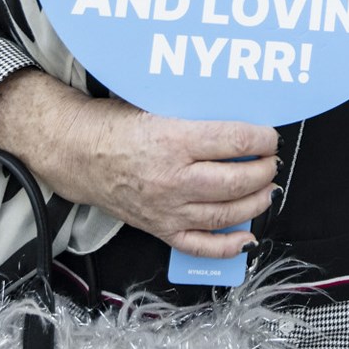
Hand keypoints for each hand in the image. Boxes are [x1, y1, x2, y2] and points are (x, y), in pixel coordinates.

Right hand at [0, 71, 279, 256]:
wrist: (77, 153)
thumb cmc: (116, 125)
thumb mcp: (158, 103)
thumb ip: (195, 110)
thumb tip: (236, 110)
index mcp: (173, 140)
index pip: (235, 141)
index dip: (262, 139)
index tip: (270, 136)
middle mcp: (173, 178)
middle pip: (237, 180)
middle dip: (264, 171)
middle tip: (271, 162)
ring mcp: (167, 208)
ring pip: (225, 213)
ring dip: (255, 203)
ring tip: (266, 190)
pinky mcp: (160, 227)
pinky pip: (199, 245)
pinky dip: (226, 245)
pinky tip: (246, 236)